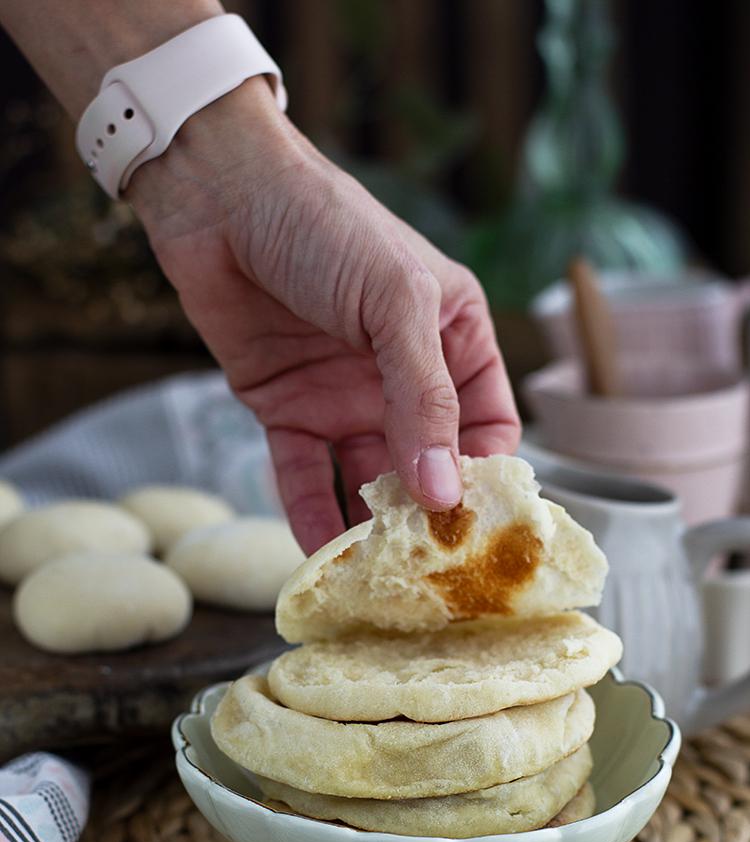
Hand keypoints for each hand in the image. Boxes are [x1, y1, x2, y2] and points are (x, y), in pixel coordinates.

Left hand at [130, 77, 519, 553]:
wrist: (218, 197)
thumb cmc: (324, 225)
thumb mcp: (395, 302)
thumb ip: (422, 397)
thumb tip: (443, 491)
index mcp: (452, 340)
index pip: (487, 426)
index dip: (487, 478)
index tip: (480, 530)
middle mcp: (402, 377)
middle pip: (428, 465)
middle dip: (428, 516)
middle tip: (427, 571)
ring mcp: (345, 397)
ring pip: (366, 480)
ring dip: (369, 526)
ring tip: (373, 576)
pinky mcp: (287, 410)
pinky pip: (305, 475)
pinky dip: (309, 513)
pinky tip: (319, 553)